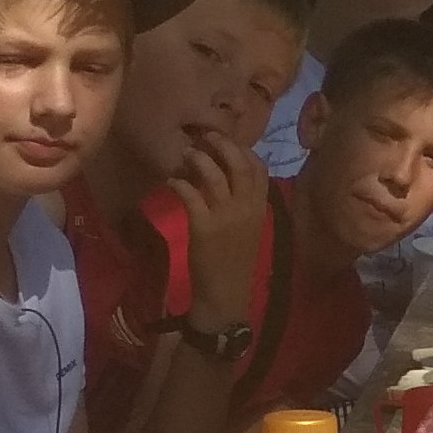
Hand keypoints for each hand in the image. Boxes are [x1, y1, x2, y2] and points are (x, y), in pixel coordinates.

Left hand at [172, 127, 267, 330]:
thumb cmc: (235, 262)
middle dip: (222, 145)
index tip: (227, 142)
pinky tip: (171, 181)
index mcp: (261, 209)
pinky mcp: (204, 228)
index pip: (260, 168)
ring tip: (186, 154)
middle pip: (239, 164)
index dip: (244, 150)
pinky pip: (190, 195)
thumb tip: (228, 179)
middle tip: (204, 137)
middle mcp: (247, 209)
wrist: (226, 294)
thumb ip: (245, 205)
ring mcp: (226, 218)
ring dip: (198, 159)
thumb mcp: (250, 230)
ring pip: (214, 175)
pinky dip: (179, 183)